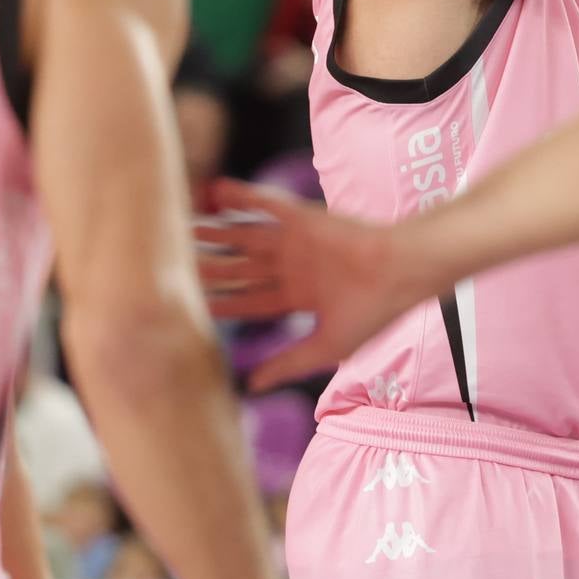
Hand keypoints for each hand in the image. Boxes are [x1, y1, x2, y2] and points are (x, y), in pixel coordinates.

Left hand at [198, 181, 421, 390]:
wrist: (399, 274)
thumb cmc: (373, 312)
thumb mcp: (326, 346)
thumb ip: (288, 363)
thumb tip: (251, 386)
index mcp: (302, 296)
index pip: (253, 300)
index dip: (225, 303)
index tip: (194, 304)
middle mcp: (295, 266)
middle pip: (243, 268)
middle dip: (213, 268)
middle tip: (178, 264)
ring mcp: (297, 241)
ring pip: (246, 236)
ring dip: (217, 232)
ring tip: (187, 227)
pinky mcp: (302, 218)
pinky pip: (265, 205)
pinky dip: (241, 197)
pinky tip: (215, 191)